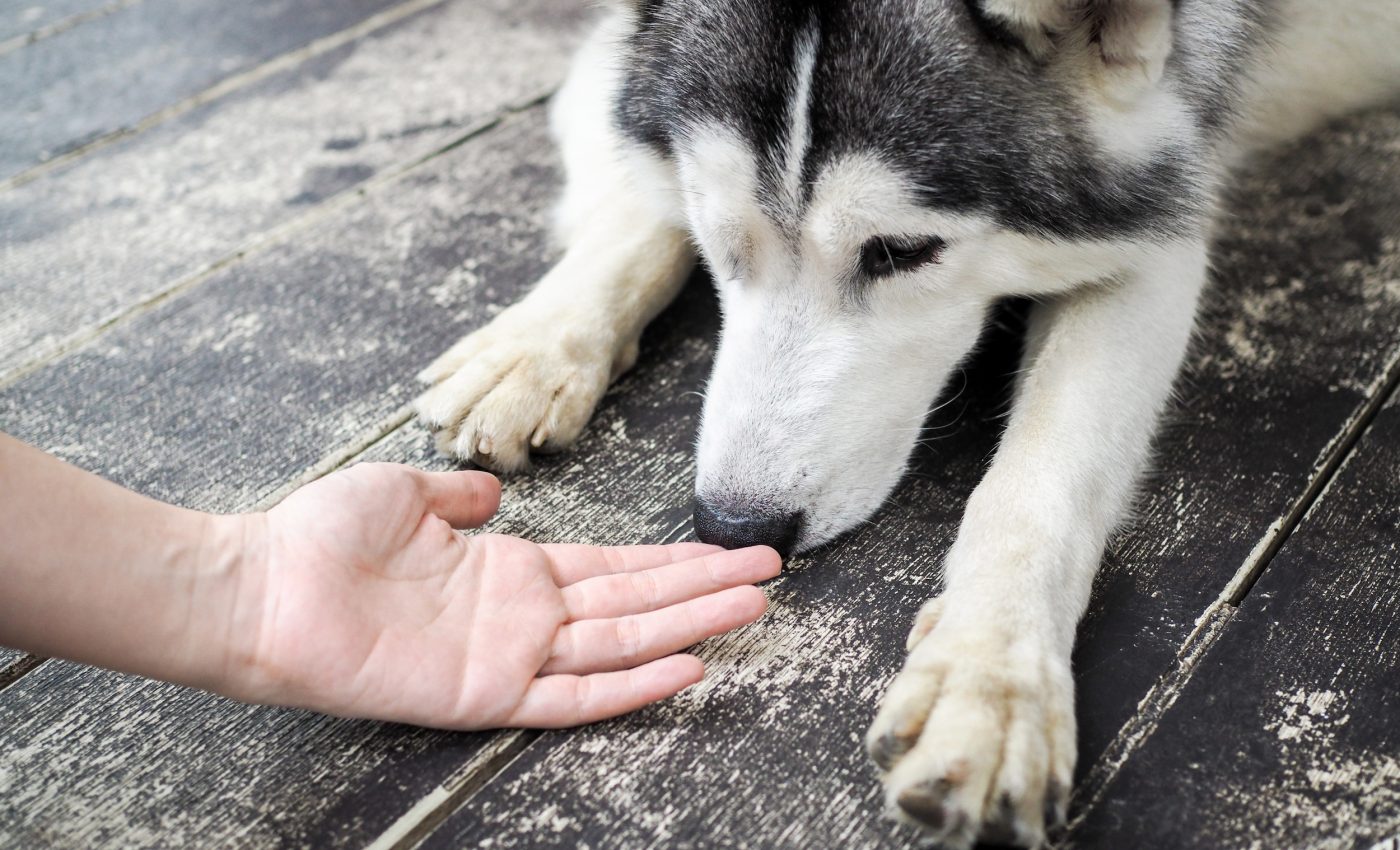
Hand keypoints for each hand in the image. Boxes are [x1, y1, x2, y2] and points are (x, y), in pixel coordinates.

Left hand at [226, 463, 778, 728]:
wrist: (262, 585)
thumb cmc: (322, 538)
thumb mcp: (405, 491)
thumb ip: (458, 492)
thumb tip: (494, 489)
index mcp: (510, 571)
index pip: (611, 570)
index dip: (670, 563)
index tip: (724, 550)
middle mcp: (523, 616)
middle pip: (634, 604)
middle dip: (702, 589)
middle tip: (766, 575)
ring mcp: (510, 657)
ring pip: (620, 644)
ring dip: (687, 626)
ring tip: (749, 608)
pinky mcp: (485, 693)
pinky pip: (571, 695)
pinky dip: (629, 687)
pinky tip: (683, 669)